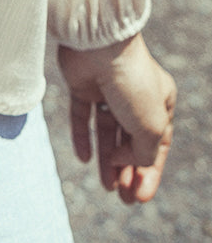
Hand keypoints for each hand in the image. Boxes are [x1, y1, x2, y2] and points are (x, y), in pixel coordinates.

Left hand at [57, 34, 175, 203]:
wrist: (98, 44)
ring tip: (106, 186)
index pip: (157, 144)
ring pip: (107, 130)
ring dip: (107, 158)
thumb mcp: (151, 127)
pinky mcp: (82, 84)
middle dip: (128, 169)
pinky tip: (83, 159)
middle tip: (122, 198)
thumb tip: (127, 164)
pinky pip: (82, 114)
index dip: (149, 173)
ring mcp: (107, 88)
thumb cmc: (131, 82)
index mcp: (161, 100)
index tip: (139, 198)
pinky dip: (82, 136)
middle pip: (131, 139)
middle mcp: (135, 94)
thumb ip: (145, 153)